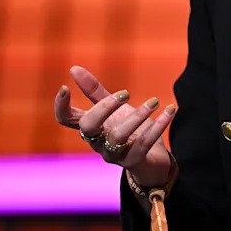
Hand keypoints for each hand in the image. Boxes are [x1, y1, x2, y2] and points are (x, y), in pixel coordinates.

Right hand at [53, 65, 175, 187]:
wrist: (151, 161)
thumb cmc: (129, 130)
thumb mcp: (114, 108)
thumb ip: (95, 91)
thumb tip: (73, 68)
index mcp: (91, 128)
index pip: (65, 120)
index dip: (61, 106)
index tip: (65, 87)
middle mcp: (97, 142)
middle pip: (88, 127)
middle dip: (105, 107)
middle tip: (126, 93)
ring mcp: (114, 154)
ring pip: (119, 136)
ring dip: (137, 115)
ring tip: (155, 101)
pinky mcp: (134, 161)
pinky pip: (144, 143)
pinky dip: (159, 125)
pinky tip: (170, 110)